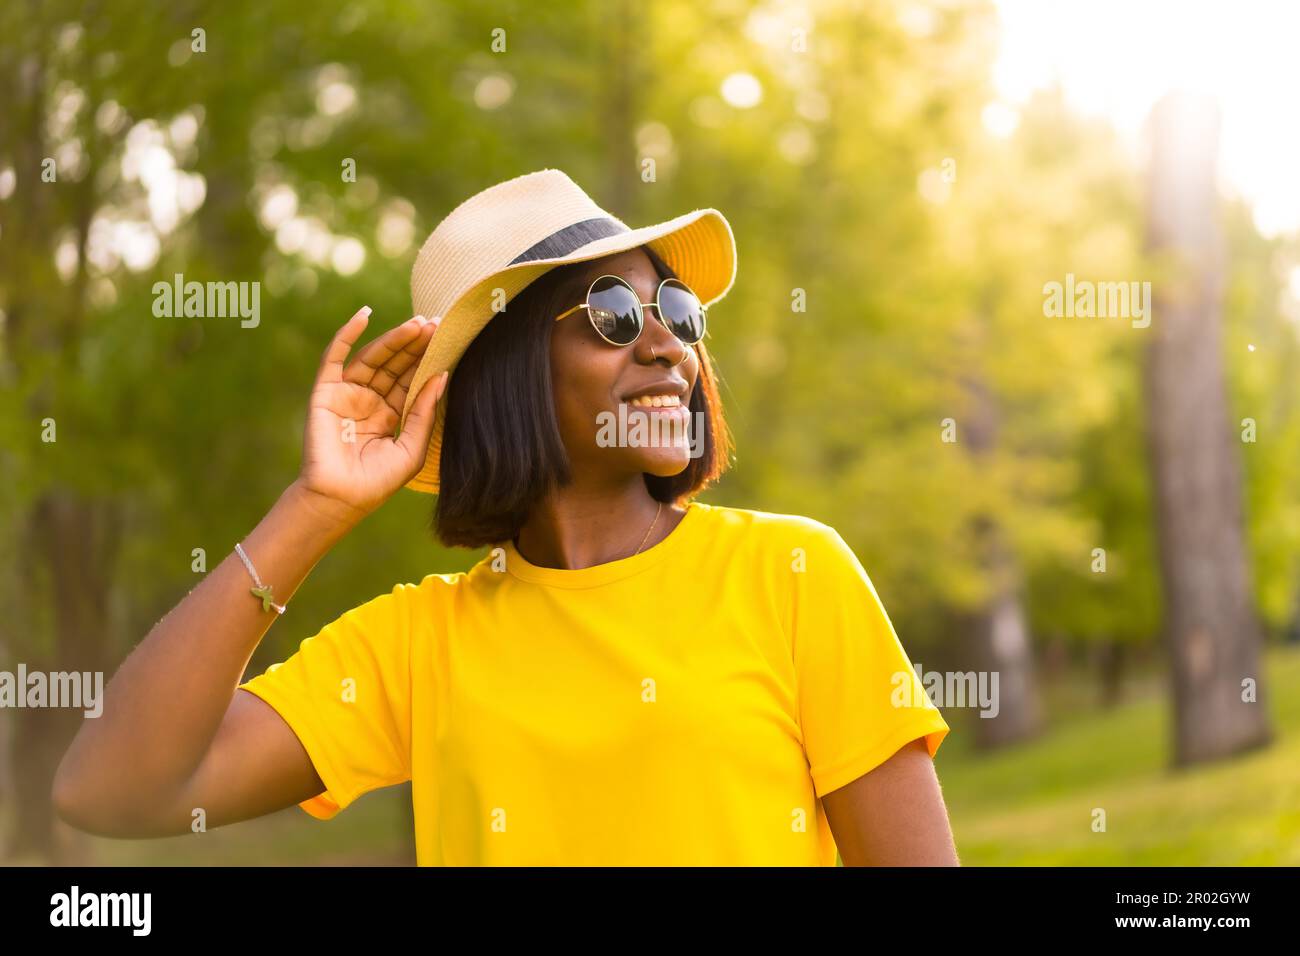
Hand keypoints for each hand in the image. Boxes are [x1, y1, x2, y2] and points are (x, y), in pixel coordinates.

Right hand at [295, 306, 447, 523]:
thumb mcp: (412, 448)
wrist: (341, 499)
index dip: (426, 360)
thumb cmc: (377, 482)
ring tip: (416, 324)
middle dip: (414, 345)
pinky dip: (346, 334)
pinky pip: (335, 357)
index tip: (446, 339)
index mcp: (390, 414)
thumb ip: (424, 412)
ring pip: (373, 358)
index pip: (410, 379)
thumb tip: (442, 376)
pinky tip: (364, 315)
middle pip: (395, 364)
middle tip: (435, 324)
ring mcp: (347, 394)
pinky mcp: (326, 392)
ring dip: (393, 339)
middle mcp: (369, 400)